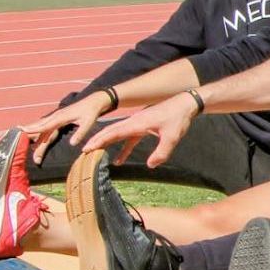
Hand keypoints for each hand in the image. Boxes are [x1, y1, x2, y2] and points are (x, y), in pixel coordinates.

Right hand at [22, 91, 111, 163]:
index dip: (34, 129)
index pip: (45, 126)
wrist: (94, 102)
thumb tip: (72, 144)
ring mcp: (57, 117)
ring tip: (20, 134)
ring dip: (32, 130)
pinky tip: (33, 133)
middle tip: (16, 135)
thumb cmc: (91, 113)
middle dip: (28, 131)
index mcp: (61, 118)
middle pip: (40, 126)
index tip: (23, 132)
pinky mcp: (59, 118)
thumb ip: (80, 134)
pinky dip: (38, 129)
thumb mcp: (88, 123)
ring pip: (41, 125)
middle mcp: (56, 116)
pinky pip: (46, 125)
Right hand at [81, 92, 197, 167]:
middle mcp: (133, 122)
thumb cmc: (178, 118)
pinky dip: (123, 149)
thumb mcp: (172, 137)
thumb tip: (151, 165)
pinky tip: (119, 160)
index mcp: (137, 123)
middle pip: (110, 132)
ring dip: (106, 144)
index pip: (113, 132)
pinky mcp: (144, 127)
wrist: (185, 104)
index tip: (87, 148)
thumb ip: (162, 152)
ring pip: (118, 135)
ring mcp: (138, 124)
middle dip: (97, 141)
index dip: (99, 140)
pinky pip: (129, 139)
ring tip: (95, 155)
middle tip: (84, 152)